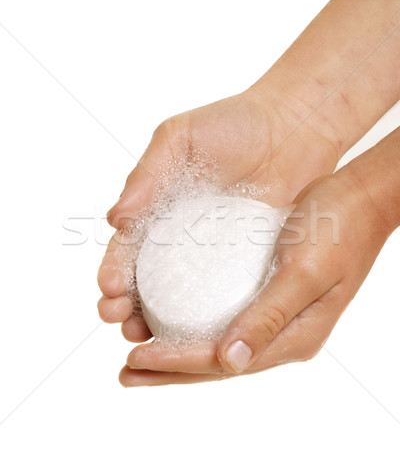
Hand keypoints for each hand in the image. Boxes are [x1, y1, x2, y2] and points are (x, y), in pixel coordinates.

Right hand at [98, 84, 341, 340]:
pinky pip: (226, 294)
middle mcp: (182, 238)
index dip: (114, 270)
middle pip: (147, 281)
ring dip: (158, 321)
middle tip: (119, 321)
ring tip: (145, 337)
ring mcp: (215, 254)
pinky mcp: (248, 262)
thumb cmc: (234, 124)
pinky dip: (209, 317)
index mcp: (158, 209)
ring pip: (181, 298)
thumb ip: (147, 174)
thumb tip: (115, 220)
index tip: (109, 290)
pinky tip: (200, 335)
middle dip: (126, 306)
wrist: (295, 126)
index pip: (127, 248)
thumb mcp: (180, 138)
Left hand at [120, 165, 390, 385]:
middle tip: (125, 373)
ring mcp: (276, 317)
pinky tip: (169, 322)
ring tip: (138, 356)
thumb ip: (269, 318)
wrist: (360, 200)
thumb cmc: (338, 230)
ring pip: (218, 345)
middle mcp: (283, 335)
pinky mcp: (268, 297)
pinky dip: (193, 327)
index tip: (136, 357)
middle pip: (217, 363)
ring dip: (177, 353)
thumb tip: (228, 362)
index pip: (224, 360)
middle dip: (170, 370)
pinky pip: (224, 320)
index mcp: (295, 337)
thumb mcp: (304, 272)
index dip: (177, 362)